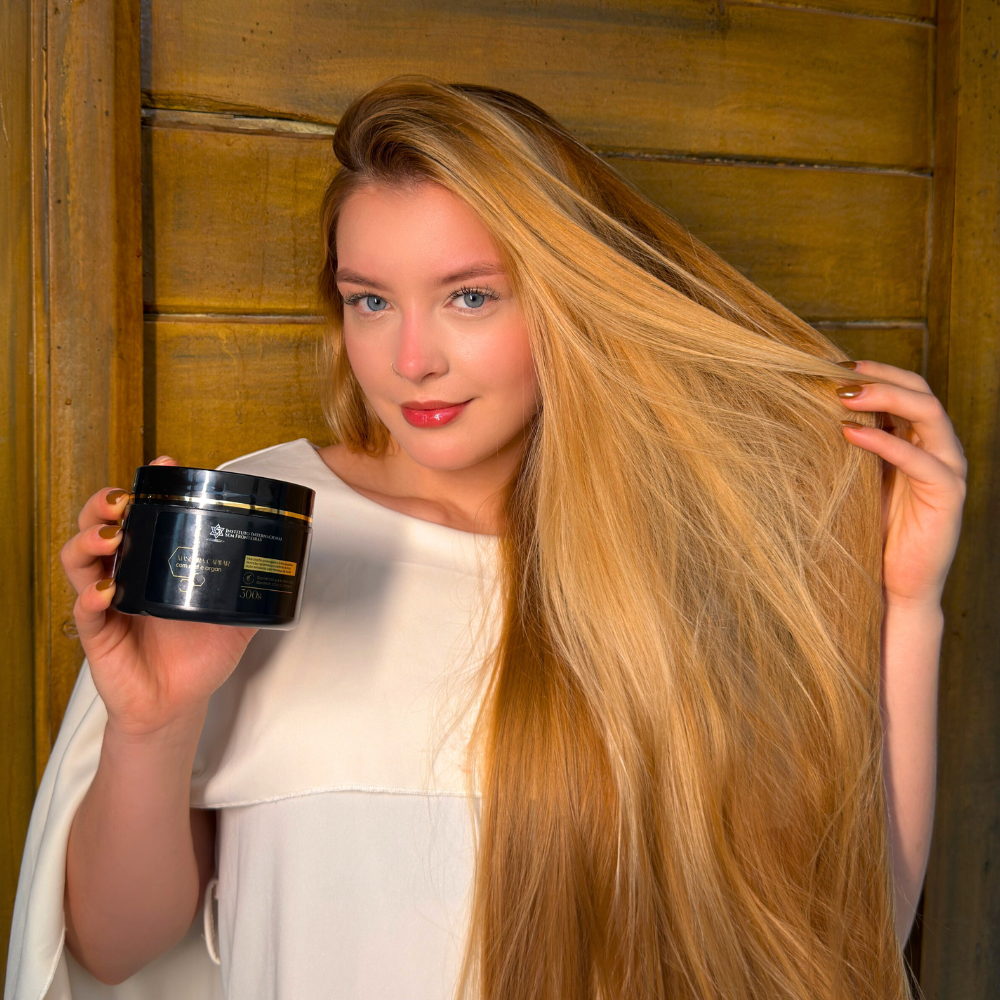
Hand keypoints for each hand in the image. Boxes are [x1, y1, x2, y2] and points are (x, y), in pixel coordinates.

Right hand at [60, 455, 258, 735]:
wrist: (179, 703)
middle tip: (122, 502)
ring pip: (79, 559)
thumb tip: (290, 561)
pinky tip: (108, 591)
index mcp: (154, 561)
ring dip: (89, 540)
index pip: (140, 514)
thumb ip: (255, 587)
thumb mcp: (236, 614)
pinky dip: (91, 596)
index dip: (145, 487)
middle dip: (103, 505)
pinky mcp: (98, 634)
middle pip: (97, 525)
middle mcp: (126, 574)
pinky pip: (84, 610)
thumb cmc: (200, 654)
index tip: (165, 465)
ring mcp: (108, 601)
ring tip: (113, 537)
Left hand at [835, 360, 966, 606]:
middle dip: (881, 377)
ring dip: (886, 398)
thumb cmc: (868, 530)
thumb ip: (849, 444)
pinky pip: (921, 460)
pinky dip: (885, 442)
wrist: (890, 585)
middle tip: (838, 375)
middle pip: (921, 391)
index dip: (876, 372)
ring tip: (844, 396)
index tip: (833, 366)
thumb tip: (809, 409)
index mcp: (918, 439)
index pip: (907, 388)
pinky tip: (850, 433)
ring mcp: (949, 469)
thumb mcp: (855, 478)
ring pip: (929, 414)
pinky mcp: (948, 495)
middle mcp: (939, 448)